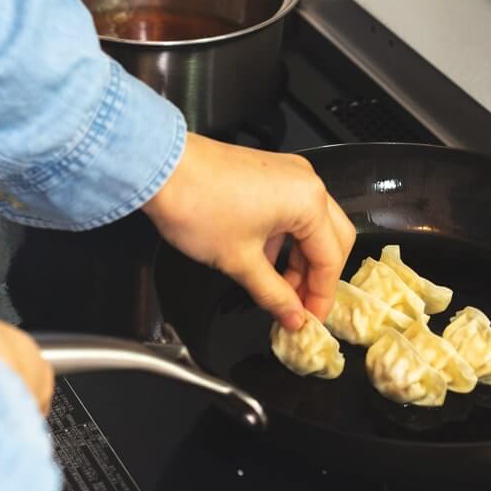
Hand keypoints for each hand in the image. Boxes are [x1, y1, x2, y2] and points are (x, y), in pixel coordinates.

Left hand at [143, 133, 355, 330]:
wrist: (159, 170)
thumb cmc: (197, 205)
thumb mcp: (240, 261)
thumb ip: (274, 294)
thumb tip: (293, 316)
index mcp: (309, 201)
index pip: (330, 259)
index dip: (321, 296)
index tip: (309, 320)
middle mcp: (306, 182)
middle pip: (332, 239)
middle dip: (317, 277)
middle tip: (299, 307)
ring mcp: (288, 174)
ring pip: (312, 225)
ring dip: (300, 259)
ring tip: (279, 290)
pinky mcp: (269, 173)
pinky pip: (293, 210)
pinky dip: (285, 239)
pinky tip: (266, 263)